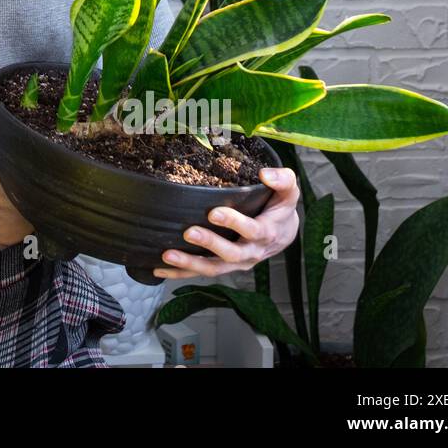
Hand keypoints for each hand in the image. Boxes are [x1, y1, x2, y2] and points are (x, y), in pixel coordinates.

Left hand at [154, 166, 299, 279]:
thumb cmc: (280, 207)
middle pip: (231, 253)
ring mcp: (236, 262)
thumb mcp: (289, 191)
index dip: (234, 223)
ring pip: (214, 268)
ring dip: (190, 264)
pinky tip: (159, 269)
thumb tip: (265, 173)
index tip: (214, 212)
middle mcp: (251, 252)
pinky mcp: (223, 266)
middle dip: (210, 243)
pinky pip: (201, 273)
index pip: (251, 231)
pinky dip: (181, 273)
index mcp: (266, 233)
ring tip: (167, 255)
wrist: (283, 232)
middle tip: (189, 232)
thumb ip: (283, 180)